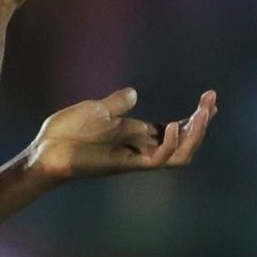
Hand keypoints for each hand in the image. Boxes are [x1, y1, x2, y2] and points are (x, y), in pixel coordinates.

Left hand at [26, 88, 216, 184]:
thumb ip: (118, 104)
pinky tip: (171, 126)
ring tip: (201, 113)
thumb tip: (134, 93)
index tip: (211, 99)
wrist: (45, 150)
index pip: (175, 130)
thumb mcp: (96, 109)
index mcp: (135, 135)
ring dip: (193, 135)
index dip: (195, 118)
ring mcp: (134, 157)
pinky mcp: (124, 164)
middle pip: (184, 143)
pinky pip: (157, 160)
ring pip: (178, 154)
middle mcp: (140, 148)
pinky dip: (169, 145)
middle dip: (201, 124)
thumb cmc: (66, 132)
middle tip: (210, 103)